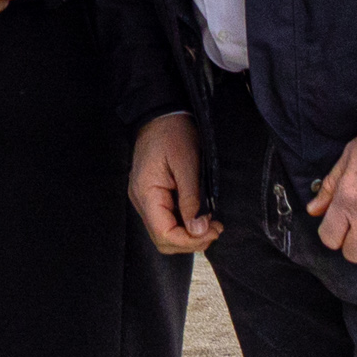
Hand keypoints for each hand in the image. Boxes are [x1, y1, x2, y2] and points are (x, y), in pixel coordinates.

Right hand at [126, 110, 216, 255]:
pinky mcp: (153, 196)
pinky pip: (167, 220)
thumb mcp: (187, 163)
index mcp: (146, 193)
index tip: (213, 231)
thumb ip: (192, 199)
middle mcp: (141, 201)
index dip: (189, 241)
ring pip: (165, 233)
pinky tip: (200, 215)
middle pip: (163, 239)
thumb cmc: (174, 132)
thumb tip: (198, 230)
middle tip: (215, 229)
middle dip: (191, 241)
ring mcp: (146, 199)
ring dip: (189, 234)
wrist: (162, 114)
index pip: (163, 234)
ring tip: (211, 224)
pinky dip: (185, 223)